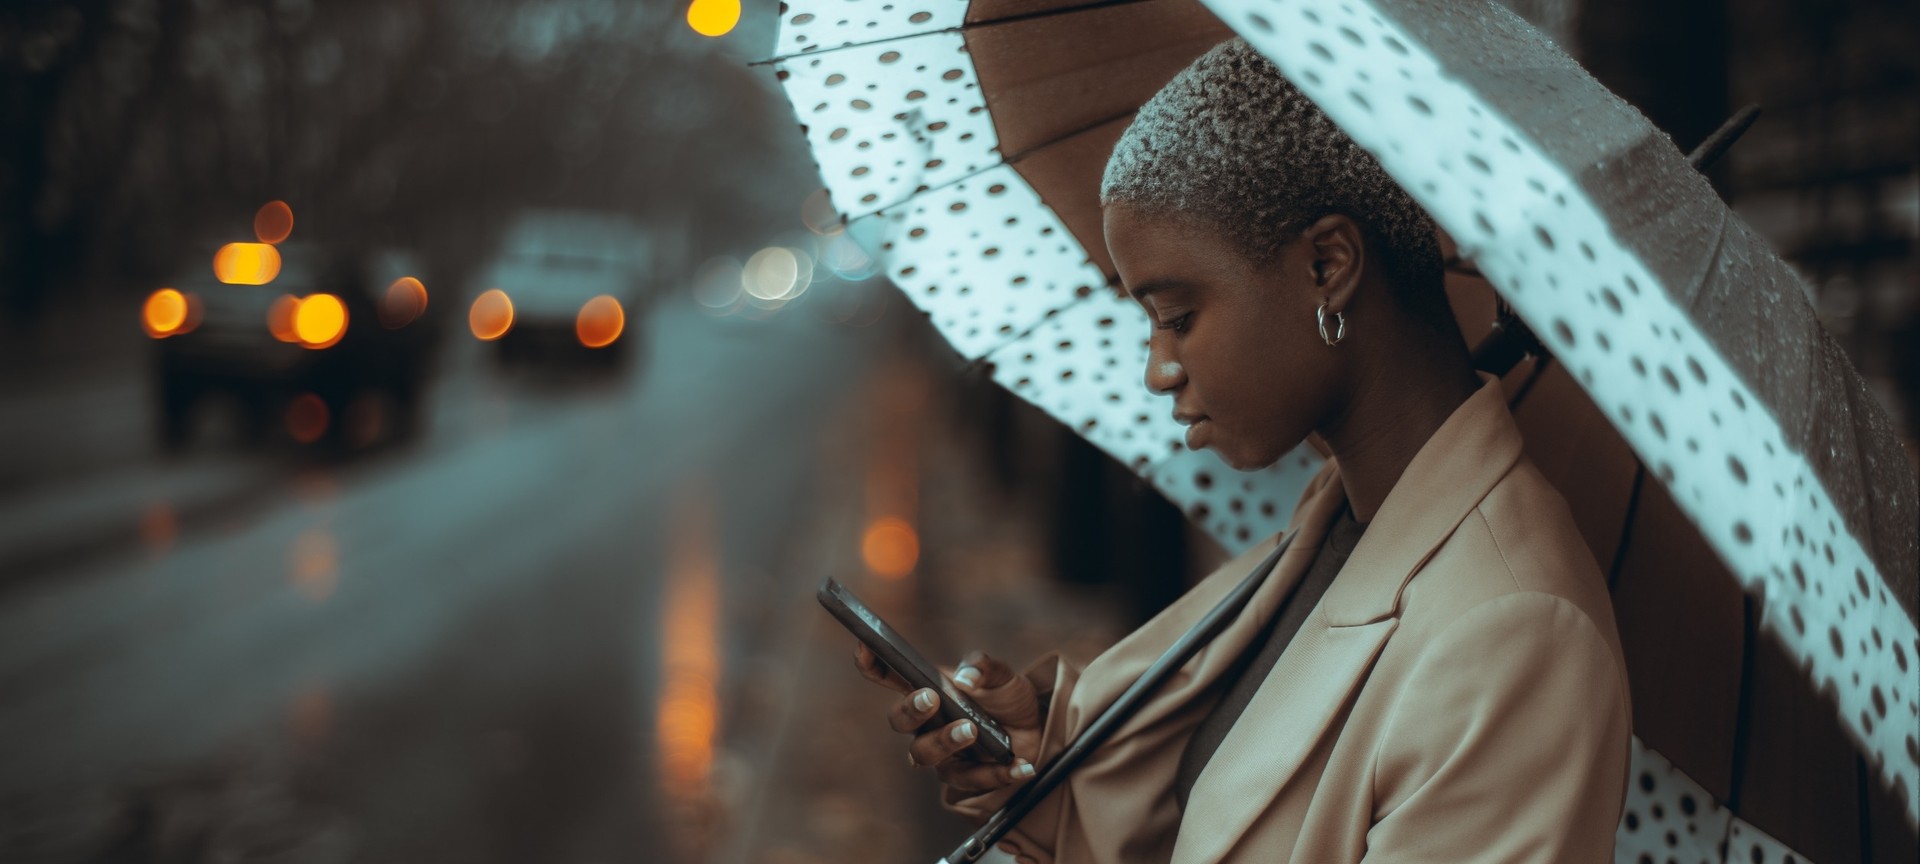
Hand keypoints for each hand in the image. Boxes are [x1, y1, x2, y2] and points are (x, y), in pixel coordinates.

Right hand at [854, 642, 1046, 791]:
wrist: (1036, 729)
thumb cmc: (1007, 698)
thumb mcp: (1002, 676)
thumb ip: (985, 668)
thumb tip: (966, 677)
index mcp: (928, 690)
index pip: (890, 677)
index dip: (872, 664)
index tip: (865, 647)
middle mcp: (926, 723)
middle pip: (899, 721)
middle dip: (911, 710)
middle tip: (931, 698)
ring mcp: (942, 752)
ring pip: (923, 755)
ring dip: (944, 741)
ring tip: (971, 730)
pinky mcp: (964, 776)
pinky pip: (971, 779)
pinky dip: (996, 773)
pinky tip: (1019, 765)